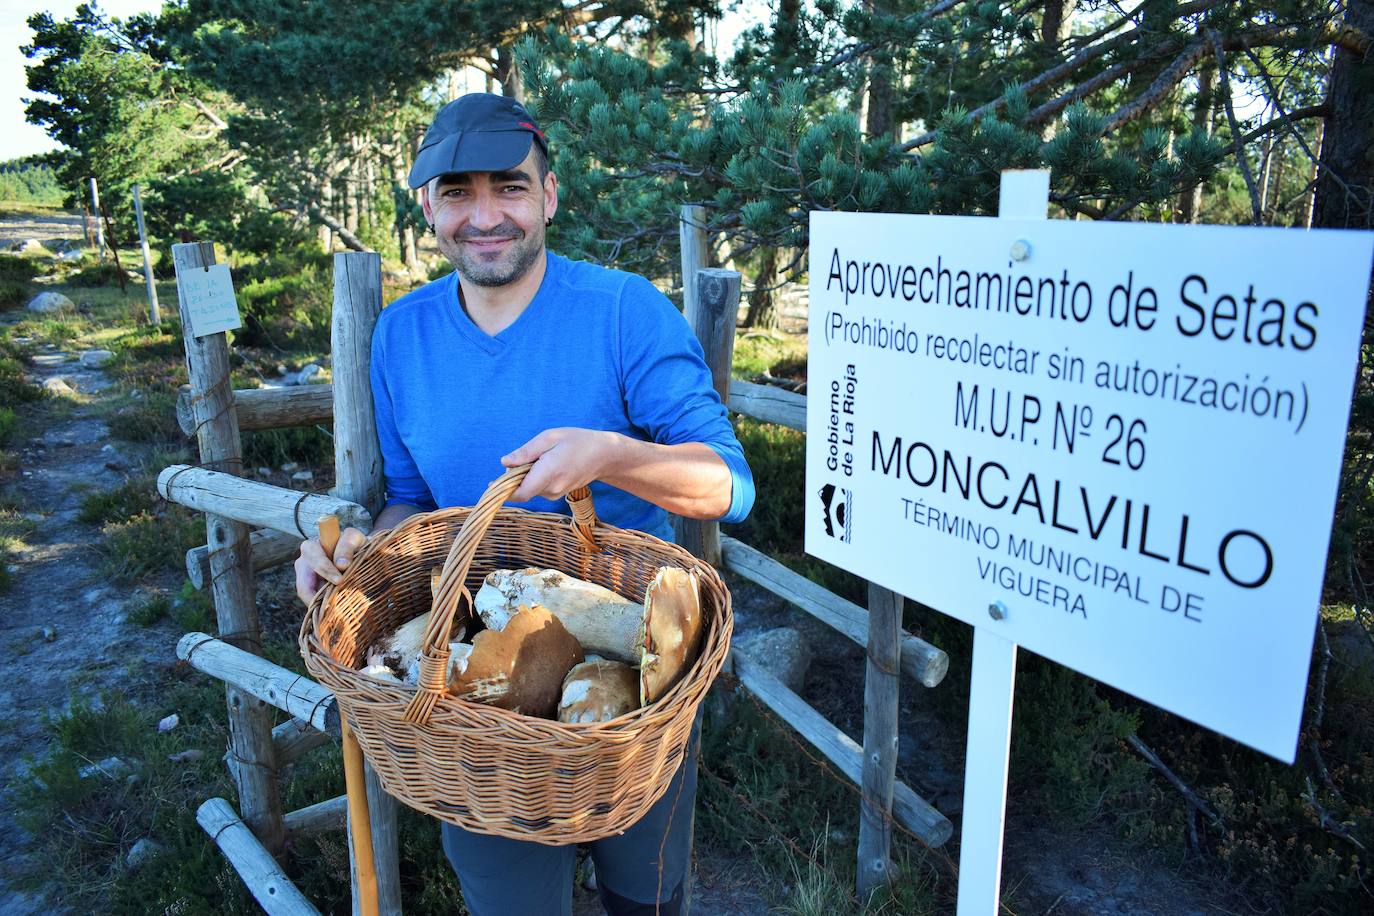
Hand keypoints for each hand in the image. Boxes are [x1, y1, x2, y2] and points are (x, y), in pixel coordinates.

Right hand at [294, 526, 367, 605]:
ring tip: (337, 608)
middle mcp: (303, 565)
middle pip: (304, 586)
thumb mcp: (354, 538)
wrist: (357, 553)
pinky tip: (337, 609)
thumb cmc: (353, 543)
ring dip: (323, 604)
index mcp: (310, 548)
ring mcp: (306, 580)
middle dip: (319, 596)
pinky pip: (315, 603)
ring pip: (308, 598)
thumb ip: (347, 546)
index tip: (340, 580)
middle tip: (336, 603)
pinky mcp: (313, 591)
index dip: (325, 571)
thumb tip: (341, 565)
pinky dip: (325, 606)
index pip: (313, 562)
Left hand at [501, 428, 621, 502]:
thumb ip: (526, 452)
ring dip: (526, 476)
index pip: (520, 493)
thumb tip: (504, 463)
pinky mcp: (558, 493)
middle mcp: (552, 488)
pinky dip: (535, 478)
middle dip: (515, 477)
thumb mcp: (550, 438)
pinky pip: (539, 488)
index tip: (491, 483)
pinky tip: (548, 464)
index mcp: (549, 472)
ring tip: (542, 457)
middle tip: (524, 457)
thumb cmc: (577, 441)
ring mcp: (556, 493)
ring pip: (530, 489)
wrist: (604, 455)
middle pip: (522, 490)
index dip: (503, 490)